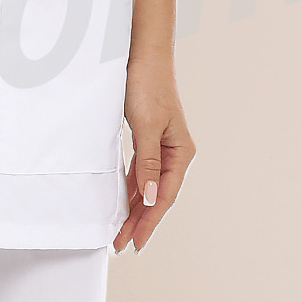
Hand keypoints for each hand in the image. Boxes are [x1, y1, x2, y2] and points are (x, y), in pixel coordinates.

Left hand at [113, 55, 194, 254]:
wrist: (142, 56)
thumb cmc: (147, 86)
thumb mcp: (145, 128)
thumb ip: (148, 164)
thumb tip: (150, 198)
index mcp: (181, 152)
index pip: (164, 196)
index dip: (149, 221)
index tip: (134, 241)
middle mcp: (175, 153)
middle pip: (157, 196)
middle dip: (139, 221)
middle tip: (121, 244)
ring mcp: (162, 147)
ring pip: (148, 187)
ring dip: (135, 209)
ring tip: (120, 231)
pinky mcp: (148, 140)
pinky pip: (141, 173)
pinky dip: (131, 190)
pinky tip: (122, 203)